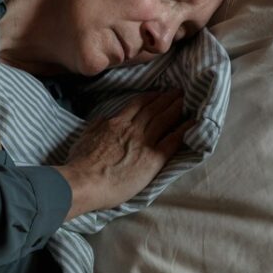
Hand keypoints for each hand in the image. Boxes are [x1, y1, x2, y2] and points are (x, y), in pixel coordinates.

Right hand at [54, 90, 194, 218]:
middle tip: (179, 91)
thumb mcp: (84, 137)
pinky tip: (193, 123)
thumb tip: (104, 119)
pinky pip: (172, 140)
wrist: (85, 181)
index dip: (150, 97)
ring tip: (186, 100)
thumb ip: (97, 126)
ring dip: (177, 108)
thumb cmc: (80, 163)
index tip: (158, 93)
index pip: (137, 105)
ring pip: (164, 120)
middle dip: (167, 99)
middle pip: (154, 109)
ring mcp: (144, 142)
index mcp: (115, 123)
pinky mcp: (153, 159)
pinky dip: (184, 130)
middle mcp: (132, 129)